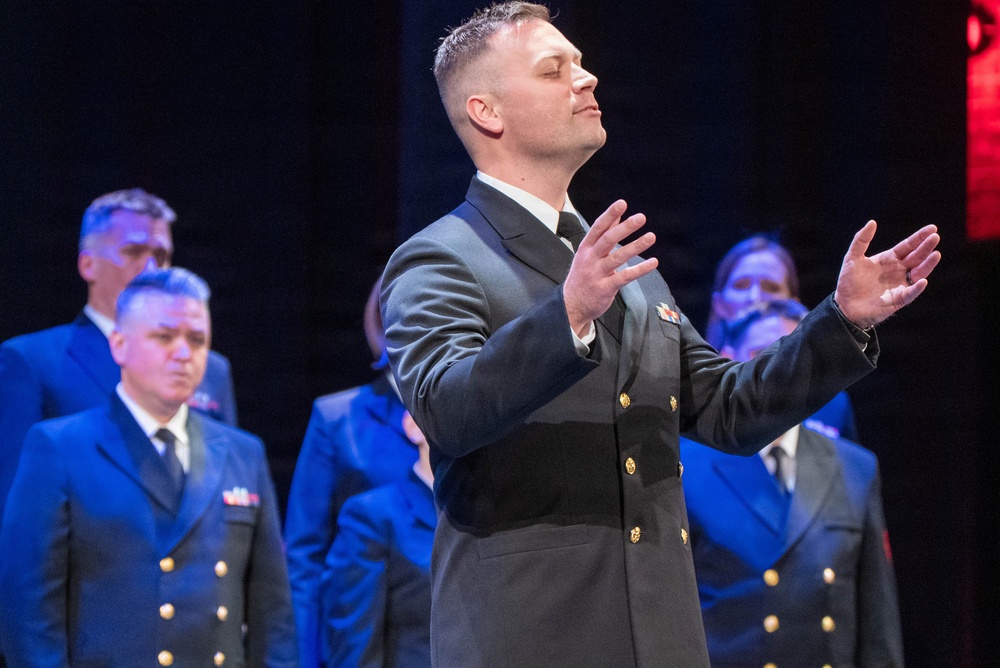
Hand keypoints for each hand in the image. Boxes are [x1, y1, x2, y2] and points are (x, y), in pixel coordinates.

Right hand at [563, 200, 657, 335]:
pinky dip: (640, 269)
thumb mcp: (589, 254)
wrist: (571, 305)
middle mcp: (590, 259)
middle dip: (625, 228)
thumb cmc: (583, 276)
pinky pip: (625, 277)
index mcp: (586, 248)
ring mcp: (597, 274)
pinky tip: (653, 262)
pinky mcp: (605, 288)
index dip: (610, 215)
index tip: (622, 203)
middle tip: (641, 217)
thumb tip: (617, 216)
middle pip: (608, 240)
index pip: (598, 228)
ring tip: (651, 236)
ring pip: (618, 257)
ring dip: (636, 246)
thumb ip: (604, 235)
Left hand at [833, 220, 940, 328]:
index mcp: (889, 259)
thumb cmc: (848, 282)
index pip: (908, 246)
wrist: (843, 305)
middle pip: (916, 257)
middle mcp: (898, 271)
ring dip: (927, 264)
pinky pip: (910, 293)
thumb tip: (872, 222)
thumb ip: (861, 240)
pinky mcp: (898, 300)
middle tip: (935, 237)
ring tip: (935, 254)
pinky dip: (917, 288)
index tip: (932, 228)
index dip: (919, 238)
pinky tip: (922, 280)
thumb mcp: (852, 258)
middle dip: (926, 247)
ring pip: (919, 273)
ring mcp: (900, 285)